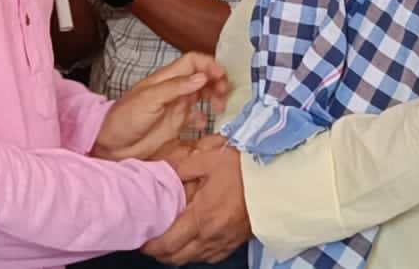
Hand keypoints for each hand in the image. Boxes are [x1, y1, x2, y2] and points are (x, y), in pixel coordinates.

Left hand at [94, 52, 229, 160]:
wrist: (112, 145)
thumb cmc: (125, 118)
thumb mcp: (149, 99)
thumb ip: (176, 87)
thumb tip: (202, 78)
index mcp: (167, 79)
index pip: (192, 62)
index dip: (208, 65)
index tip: (221, 76)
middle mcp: (174, 91)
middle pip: (202, 77)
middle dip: (216, 81)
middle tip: (224, 93)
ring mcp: (176, 108)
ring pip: (202, 95)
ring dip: (214, 97)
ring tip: (219, 107)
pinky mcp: (176, 126)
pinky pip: (197, 118)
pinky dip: (206, 119)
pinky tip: (207, 125)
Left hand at [144, 140, 250, 263]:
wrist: (276, 183)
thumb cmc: (244, 170)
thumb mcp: (209, 160)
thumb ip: (183, 167)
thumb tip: (166, 172)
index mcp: (200, 218)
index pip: (167, 243)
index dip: (151, 246)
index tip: (142, 240)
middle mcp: (210, 237)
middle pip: (177, 257)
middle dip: (160, 253)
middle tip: (151, 242)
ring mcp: (223, 243)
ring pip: (193, 259)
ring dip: (177, 254)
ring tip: (168, 242)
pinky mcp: (234, 243)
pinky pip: (210, 257)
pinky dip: (196, 254)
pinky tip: (193, 243)